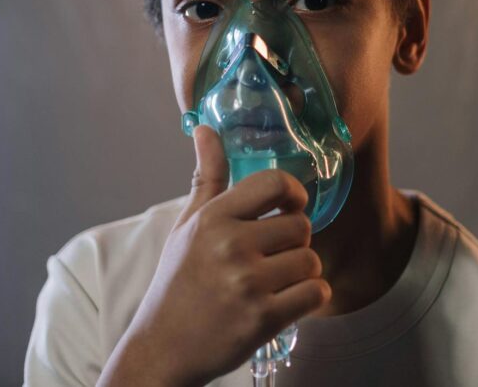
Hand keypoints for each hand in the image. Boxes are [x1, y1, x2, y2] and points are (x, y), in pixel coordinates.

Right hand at [97, 125, 330, 386]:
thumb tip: (205, 129)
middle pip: (301, 226)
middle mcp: (230, 246)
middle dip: (294, 243)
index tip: (289, 208)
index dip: (294, 194)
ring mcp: (247, 284)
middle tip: (272, 259)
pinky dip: (310, 300)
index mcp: (213, 218)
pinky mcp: (262, 319)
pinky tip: (287, 303)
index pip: (275, 183)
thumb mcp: (186, 226)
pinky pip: (315, 294)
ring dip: (302, 274)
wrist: (162, 349)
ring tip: (275, 283)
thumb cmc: (178, 282)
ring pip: (311, 261)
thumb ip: (206, 178)